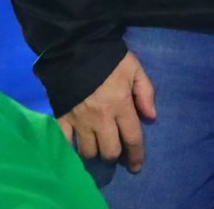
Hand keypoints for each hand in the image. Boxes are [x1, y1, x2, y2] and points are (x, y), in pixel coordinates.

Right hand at [56, 51, 155, 172]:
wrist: (76, 48)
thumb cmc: (110, 58)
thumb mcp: (135, 68)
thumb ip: (146, 92)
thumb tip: (152, 117)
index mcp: (121, 105)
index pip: (132, 137)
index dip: (137, 154)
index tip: (137, 166)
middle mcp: (101, 118)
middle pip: (109, 151)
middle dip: (115, 153)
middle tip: (115, 148)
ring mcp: (79, 121)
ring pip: (88, 151)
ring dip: (95, 152)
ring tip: (97, 144)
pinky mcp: (62, 118)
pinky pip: (65, 144)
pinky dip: (71, 148)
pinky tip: (76, 145)